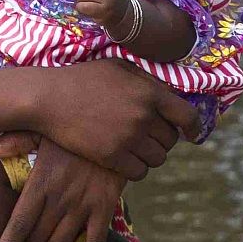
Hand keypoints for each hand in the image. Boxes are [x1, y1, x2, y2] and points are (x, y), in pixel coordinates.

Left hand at [0, 138, 123, 241]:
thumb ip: (13, 142)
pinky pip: (96, 241)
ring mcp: (84, 205)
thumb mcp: (40, 130)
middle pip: (37, 237)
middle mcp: (61, 198)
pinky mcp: (105, 207)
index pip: (19, 223)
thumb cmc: (69, 129)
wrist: (112, 125)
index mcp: (41, 182)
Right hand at [33, 59, 198, 177]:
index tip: (191, 134)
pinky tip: (121, 158)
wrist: (49, 99)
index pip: (188, 116)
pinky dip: (134, 168)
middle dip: (161, 139)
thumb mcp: (119, 68)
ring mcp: (128, 137)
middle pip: (170, 140)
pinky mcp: (112, 157)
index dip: (193, 127)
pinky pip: (139, 173)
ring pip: (157, 159)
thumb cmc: (83, 80)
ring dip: (148, 155)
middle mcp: (143, 116)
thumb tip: (170, 95)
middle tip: (144, 136)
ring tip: (132, 147)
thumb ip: (146, 81)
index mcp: (149, 92)